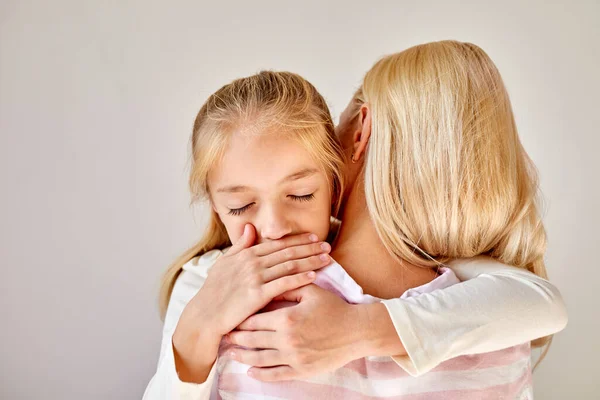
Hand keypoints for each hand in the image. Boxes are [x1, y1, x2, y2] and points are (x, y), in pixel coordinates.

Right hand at [173, 224, 331, 382]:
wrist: (205, 315)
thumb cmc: (213, 292)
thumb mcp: (224, 264)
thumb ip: (240, 246)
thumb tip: (250, 228)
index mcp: (246, 254)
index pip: (277, 244)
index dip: (297, 240)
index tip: (313, 238)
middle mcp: (252, 262)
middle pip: (287, 252)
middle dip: (309, 248)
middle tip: (326, 245)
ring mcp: (255, 278)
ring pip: (289, 265)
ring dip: (310, 261)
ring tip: (326, 258)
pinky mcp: (257, 295)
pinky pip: (284, 284)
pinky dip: (300, 278)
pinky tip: (313, 276)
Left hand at [226, 284, 369, 380]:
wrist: (357, 331)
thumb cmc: (334, 308)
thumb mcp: (311, 291)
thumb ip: (287, 287)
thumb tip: (268, 284)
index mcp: (287, 319)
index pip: (255, 320)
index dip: (240, 319)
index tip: (229, 318)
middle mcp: (287, 340)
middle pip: (253, 340)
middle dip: (236, 338)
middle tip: (224, 336)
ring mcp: (294, 357)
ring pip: (260, 359)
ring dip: (243, 358)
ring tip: (231, 355)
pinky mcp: (302, 370)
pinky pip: (276, 375)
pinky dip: (261, 375)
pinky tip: (250, 372)